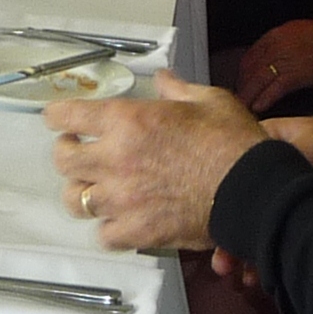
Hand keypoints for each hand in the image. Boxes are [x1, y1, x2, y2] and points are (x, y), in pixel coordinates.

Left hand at [47, 74, 269, 250]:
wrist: (254, 191)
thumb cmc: (234, 142)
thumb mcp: (208, 100)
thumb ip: (177, 89)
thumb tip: (162, 78)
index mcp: (128, 121)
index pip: (68, 116)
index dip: (58, 117)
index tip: (59, 119)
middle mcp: (115, 160)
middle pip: (62, 161)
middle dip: (66, 154)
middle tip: (78, 152)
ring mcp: (122, 199)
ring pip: (75, 201)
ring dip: (82, 193)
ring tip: (95, 189)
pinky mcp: (137, 231)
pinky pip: (102, 234)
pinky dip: (107, 228)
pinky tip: (120, 220)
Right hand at [204, 112, 312, 288]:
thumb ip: (281, 165)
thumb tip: (248, 191)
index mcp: (260, 149)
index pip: (225, 176)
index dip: (214, 203)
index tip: (208, 228)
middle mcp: (266, 178)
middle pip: (235, 210)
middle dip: (227, 238)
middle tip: (221, 265)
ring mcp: (282, 204)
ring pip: (255, 231)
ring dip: (246, 254)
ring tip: (244, 278)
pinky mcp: (300, 224)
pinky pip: (278, 244)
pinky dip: (269, 261)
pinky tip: (263, 278)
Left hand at [233, 17, 312, 112]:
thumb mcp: (295, 32)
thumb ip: (279, 45)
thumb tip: (271, 60)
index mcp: (273, 37)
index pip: (248, 58)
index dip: (242, 75)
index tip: (241, 85)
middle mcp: (274, 48)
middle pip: (248, 72)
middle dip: (241, 88)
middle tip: (238, 102)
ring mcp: (284, 61)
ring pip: (257, 82)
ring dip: (248, 97)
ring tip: (243, 110)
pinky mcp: (297, 75)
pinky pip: (274, 90)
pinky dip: (264, 100)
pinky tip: (258, 108)